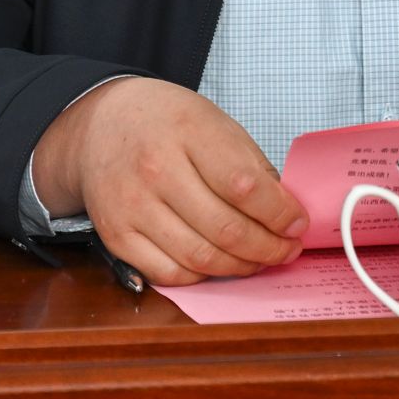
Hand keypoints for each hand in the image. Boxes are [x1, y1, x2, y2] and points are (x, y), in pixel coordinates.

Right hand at [31, 79, 307, 285]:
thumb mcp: (214, 122)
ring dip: (241, 267)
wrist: (101, 124)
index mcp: (187, 132)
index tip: (297, 223)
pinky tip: (220, 263)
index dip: (279, 213)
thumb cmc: (165, 122)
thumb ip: (250, 165)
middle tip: (287, 249)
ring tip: (260, 259)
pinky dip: (202, 276)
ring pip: (200, 259)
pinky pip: (169, 274)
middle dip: (268, 248)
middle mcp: (155, 170)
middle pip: (225, 229)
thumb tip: (285, 212)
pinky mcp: (116, 236)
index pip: (243, 186)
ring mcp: (132, 206)